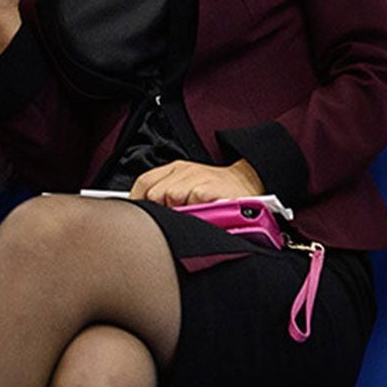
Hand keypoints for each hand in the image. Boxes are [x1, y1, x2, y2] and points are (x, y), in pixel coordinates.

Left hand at [129, 160, 265, 207]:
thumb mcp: (187, 186)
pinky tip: (205, 213)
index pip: (144, 183)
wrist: (249, 182)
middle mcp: (183, 170)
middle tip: (176, 216)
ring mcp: (195, 178)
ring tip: (193, 214)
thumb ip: (165, 196)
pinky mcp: (208, 188)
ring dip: (179, 211)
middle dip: (160, 209)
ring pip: (169, 198)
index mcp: (175, 169)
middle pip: (152, 194)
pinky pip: (190, 203)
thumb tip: (142, 212)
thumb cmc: (217, 190)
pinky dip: (196, 213)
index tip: (138, 216)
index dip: (136, 201)